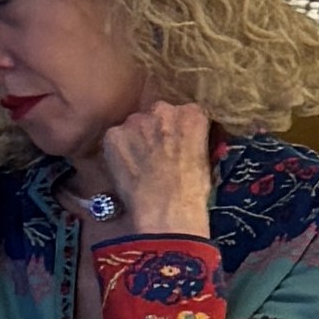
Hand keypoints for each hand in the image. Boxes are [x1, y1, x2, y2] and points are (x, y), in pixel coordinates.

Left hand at [96, 102, 216, 237]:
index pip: (186, 113)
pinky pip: (115, 138)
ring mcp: (135, 122)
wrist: (166, 208)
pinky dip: (119, 149)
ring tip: (141, 162)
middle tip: (159, 153)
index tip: (179, 143)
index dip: (180, 130)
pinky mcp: (113, 135)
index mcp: (192, 113)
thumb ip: (194, 139)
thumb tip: (187, 141)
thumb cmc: (193, 188)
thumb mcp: (205, 157)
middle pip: (158, 114)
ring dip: (138, 138)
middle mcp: (163, 110)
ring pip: (135, 125)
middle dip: (158, 129)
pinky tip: (126, 167)